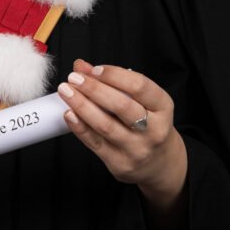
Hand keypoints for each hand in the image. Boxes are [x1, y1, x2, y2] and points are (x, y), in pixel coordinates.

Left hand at [57, 59, 187, 211]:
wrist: (159, 162)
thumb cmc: (147, 123)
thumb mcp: (141, 100)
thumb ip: (114, 82)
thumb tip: (81, 66)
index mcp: (163, 108)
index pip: (140, 87)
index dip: (115, 75)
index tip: (94, 69)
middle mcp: (154, 130)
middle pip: (121, 106)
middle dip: (94, 89)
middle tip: (74, 78)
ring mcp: (137, 149)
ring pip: (106, 126)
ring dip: (82, 106)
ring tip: (66, 91)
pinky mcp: (119, 163)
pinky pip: (95, 143)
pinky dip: (79, 127)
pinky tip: (69, 113)